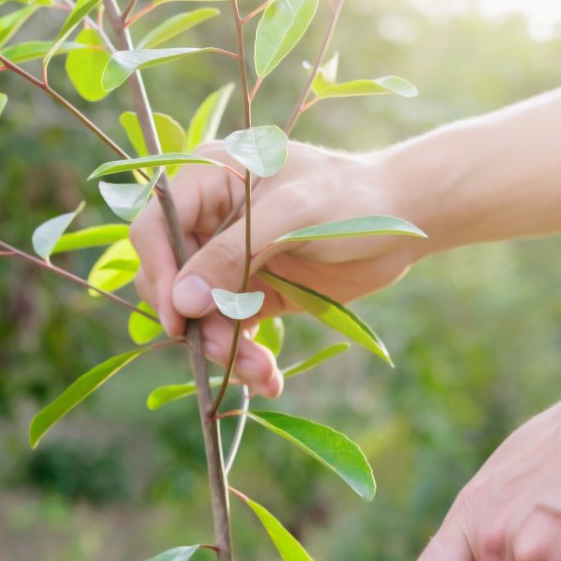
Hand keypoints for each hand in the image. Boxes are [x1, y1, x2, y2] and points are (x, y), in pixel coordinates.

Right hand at [128, 142, 428, 396]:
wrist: (404, 221)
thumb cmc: (350, 199)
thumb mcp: (292, 216)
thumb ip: (234, 254)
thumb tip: (182, 301)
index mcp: (209, 181)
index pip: (156, 227)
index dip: (160, 272)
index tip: (178, 317)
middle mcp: (211, 221)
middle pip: (172, 280)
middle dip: (196, 322)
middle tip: (224, 352)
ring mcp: (230, 261)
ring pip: (201, 315)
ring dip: (224, 349)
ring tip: (262, 373)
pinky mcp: (253, 293)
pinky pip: (231, 331)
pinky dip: (245, 358)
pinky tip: (269, 379)